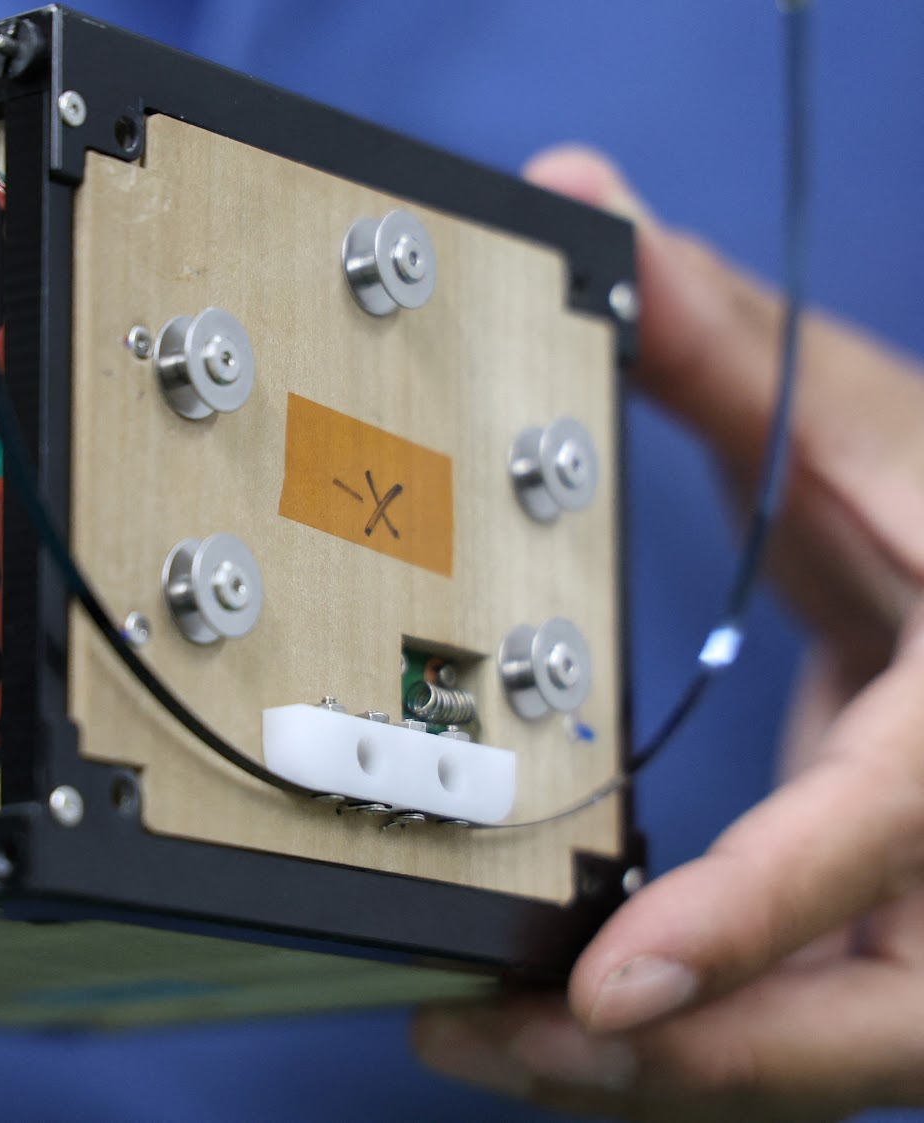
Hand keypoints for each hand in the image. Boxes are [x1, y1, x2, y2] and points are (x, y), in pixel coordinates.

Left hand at [412, 147, 923, 1120]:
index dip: (749, 923)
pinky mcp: (902, 935)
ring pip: (821, 1054)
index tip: (608, 984)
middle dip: (676, 1060)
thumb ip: (715, 332)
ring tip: (476, 1036)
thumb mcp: (860, 417)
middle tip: (488, 1037)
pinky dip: (682, 1033)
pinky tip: (554, 1005)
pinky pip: (797, 1022)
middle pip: (861, 1025)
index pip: (882, 840)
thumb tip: (573, 198)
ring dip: (656, 1073)